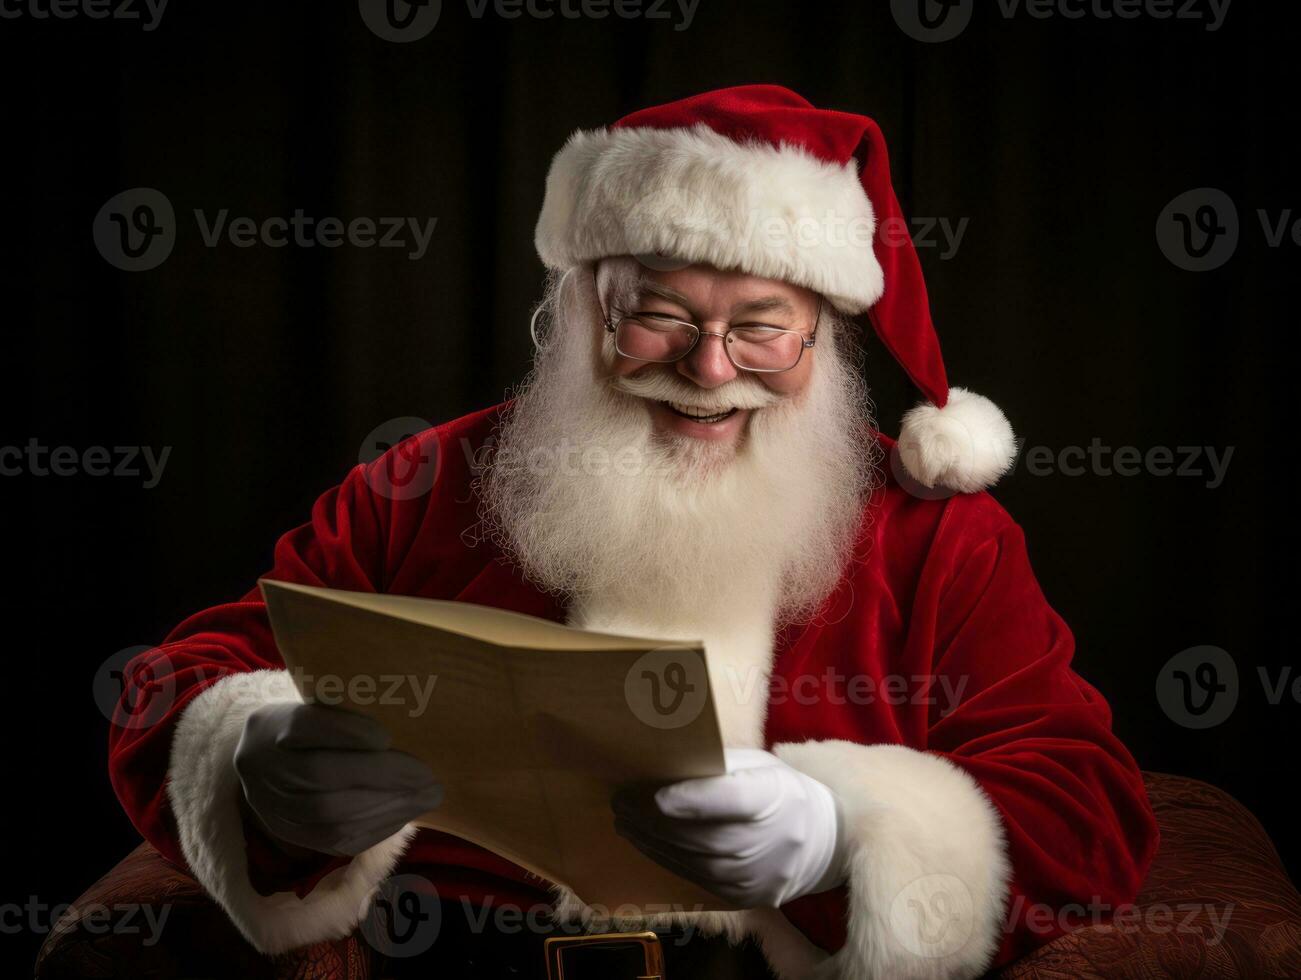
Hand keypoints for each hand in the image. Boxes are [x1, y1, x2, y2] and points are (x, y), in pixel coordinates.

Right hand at [234, 702, 441, 856]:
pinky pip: (335, 840)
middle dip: (381, 777)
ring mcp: (275, 806)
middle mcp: (266, 768)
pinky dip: (376, 828)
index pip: (303, 726)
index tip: (386, 735)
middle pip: (320, 775)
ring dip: (386, 807)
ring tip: (425, 796)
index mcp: (272, 726)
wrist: (264, 765)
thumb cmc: (312, 727)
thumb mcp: (320, 705)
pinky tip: (405, 815)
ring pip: (329, 814)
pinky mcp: (293, 836)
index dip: (345, 732)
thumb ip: (349, 713)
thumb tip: (400, 731)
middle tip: (427, 776)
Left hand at [612, 748, 844, 907]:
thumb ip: (718, 766)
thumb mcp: (760, 765)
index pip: (731, 801)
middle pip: (700, 833)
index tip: (654, 794)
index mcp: (774, 797)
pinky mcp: (741, 896)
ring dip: (650, 839)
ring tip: (624, 819)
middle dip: (652, 819)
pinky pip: (693, 876)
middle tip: (620, 801)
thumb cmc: (780, 791)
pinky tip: (645, 841)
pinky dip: (665, 858)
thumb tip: (665, 763)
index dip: (691, 800)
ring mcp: (753, 875)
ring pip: (690, 858)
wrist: (820, 843)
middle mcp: (764, 842)